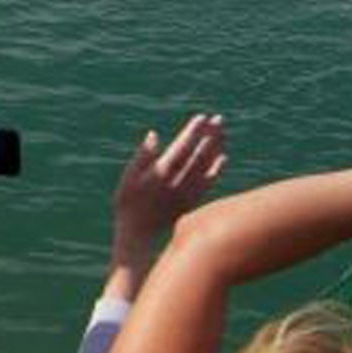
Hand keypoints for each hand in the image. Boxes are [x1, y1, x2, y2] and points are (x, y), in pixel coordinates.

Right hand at [112, 112, 227, 263]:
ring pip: (206, 166)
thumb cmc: (128, 205)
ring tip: (223, 133)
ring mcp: (186, 192)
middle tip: (220, 119)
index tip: (203, 117)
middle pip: (198, 154)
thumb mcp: (127, 179)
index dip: (193, 131)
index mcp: (161, 172)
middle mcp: (177, 180)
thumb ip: (142, 156)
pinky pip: (208, 183)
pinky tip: (224, 158)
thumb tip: (153, 135)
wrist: (138, 235)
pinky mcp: (191, 202)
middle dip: (209, 135)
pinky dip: (217, 170)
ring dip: (215, 148)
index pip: (181, 147)